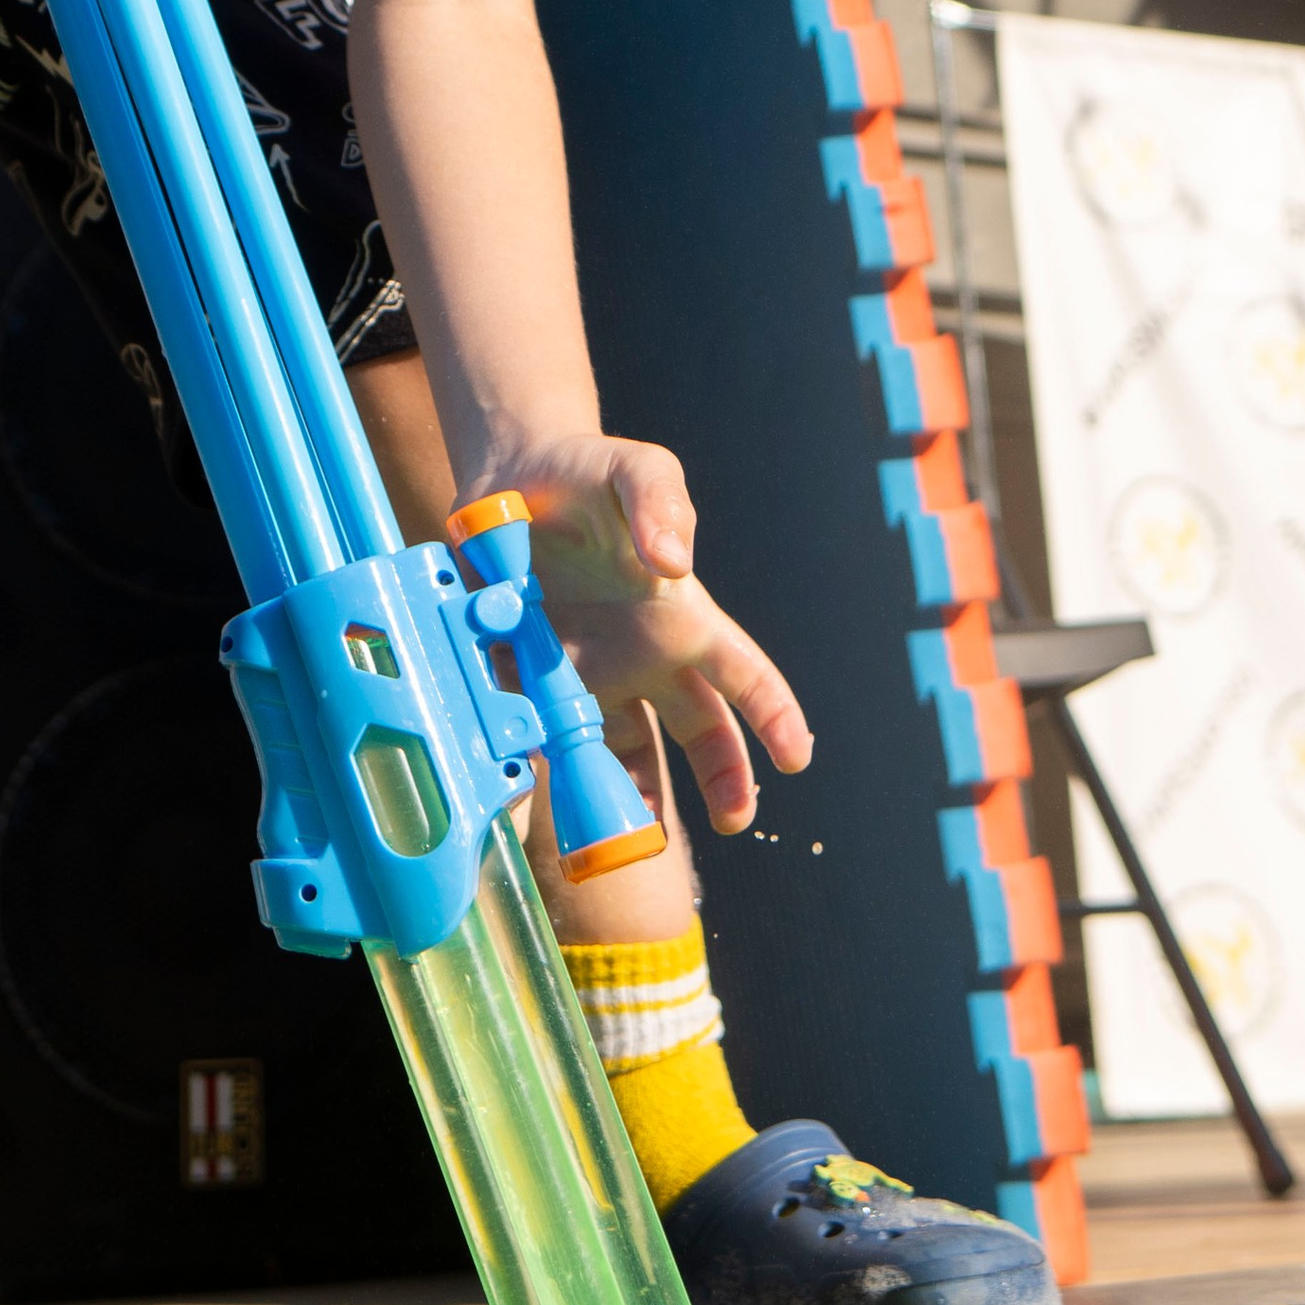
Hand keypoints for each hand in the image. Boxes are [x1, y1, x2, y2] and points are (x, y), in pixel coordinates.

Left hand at [499, 433, 811, 836]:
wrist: (508, 478)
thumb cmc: (589, 473)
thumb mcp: (634, 470)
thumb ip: (660, 503)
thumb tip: (675, 562)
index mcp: (683, 619)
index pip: (746, 676)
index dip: (777, 717)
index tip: (796, 757)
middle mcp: (644, 659)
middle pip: (702, 736)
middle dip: (726, 784)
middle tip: (734, 821)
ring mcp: (591, 677)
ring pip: (625, 757)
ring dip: (631, 797)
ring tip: (632, 834)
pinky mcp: (534, 683)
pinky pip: (547, 736)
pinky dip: (549, 765)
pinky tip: (545, 784)